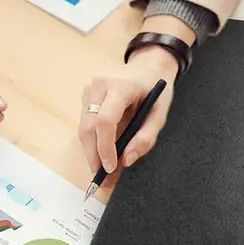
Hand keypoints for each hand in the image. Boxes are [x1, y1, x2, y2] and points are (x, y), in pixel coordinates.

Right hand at [78, 47, 177, 179]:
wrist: (148, 67)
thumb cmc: (155, 90)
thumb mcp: (160, 114)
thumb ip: (146, 137)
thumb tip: (127, 159)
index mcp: (121, 86)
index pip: (105, 120)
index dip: (105, 148)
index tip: (110, 168)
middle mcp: (100, 84)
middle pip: (89, 127)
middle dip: (93, 155)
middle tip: (101, 178)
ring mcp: (90, 87)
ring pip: (84, 126)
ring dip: (91, 149)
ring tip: (103, 168)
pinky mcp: (86, 93)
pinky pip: (85, 122)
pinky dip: (93, 139)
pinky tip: (102, 151)